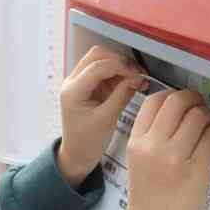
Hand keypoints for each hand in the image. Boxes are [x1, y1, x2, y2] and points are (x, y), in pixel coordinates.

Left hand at [56, 46, 147, 187]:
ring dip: (118, 66)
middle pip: (97, 55)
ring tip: (134, 80)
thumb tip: (137, 77)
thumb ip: (122, 95)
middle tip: (136, 73)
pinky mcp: (86, 86)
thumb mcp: (107, 119)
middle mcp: (72, 83)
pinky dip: (116, 74)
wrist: (77, 154)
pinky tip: (127, 84)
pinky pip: (102, 71)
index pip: (97, 67)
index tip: (136, 75)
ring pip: (99, 59)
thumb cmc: (87, 141)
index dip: (120, 66)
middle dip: (119, 61)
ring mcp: (78, 82)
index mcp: (73, 92)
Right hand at [124, 90, 209, 209]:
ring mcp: (175, 156)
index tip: (182, 103)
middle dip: (193, 99)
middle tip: (200, 108)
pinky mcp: (197, 167)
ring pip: (198, 115)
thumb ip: (151, 137)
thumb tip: (177, 110)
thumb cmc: (148, 200)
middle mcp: (153, 145)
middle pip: (178, 101)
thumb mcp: (138, 162)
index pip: (154, 100)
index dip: (172, 95)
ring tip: (209, 124)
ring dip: (208, 114)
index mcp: (136, 142)